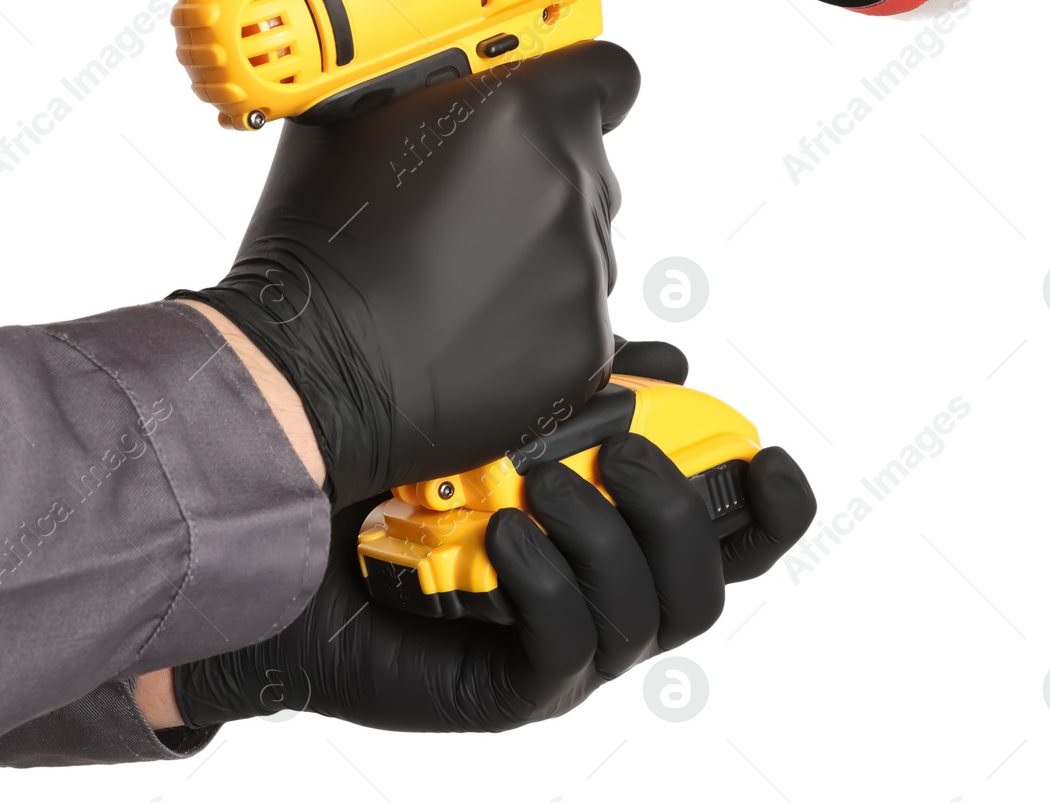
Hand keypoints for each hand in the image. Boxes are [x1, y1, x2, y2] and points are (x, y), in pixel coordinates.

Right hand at [171, 40, 638, 504]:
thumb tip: (458, 72)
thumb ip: (436, 84)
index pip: (610, 75)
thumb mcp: (356, 118)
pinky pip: (580, 317)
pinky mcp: (585, 343)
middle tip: (467, 215)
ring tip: (456, 278)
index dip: (585, 89)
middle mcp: (566, 182)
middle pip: (588, 166)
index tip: (566, 105)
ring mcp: (582, 267)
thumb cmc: (319, 244)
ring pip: (583, 244)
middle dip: (539, 181)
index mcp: (522, 110)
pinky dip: (538, 323)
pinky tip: (470, 326)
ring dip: (537, 253)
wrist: (307, 365)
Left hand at [172, 344, 815, 731]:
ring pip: (645, 623)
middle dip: (682, 516)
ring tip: (542, 486)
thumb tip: (672, 358)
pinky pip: (565, 658)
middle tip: (625, 453)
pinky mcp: (502, 690)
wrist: (278, 530)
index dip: (772, 507)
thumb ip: (584, 385)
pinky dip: (551, 589)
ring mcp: (555, 648)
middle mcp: (599, 593)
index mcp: (614, 530)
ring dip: (609, 541)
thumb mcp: (498, 404)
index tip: (769, 457)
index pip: (730, 536)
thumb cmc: (391, 465)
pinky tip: (504, 537)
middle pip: (705, 587)